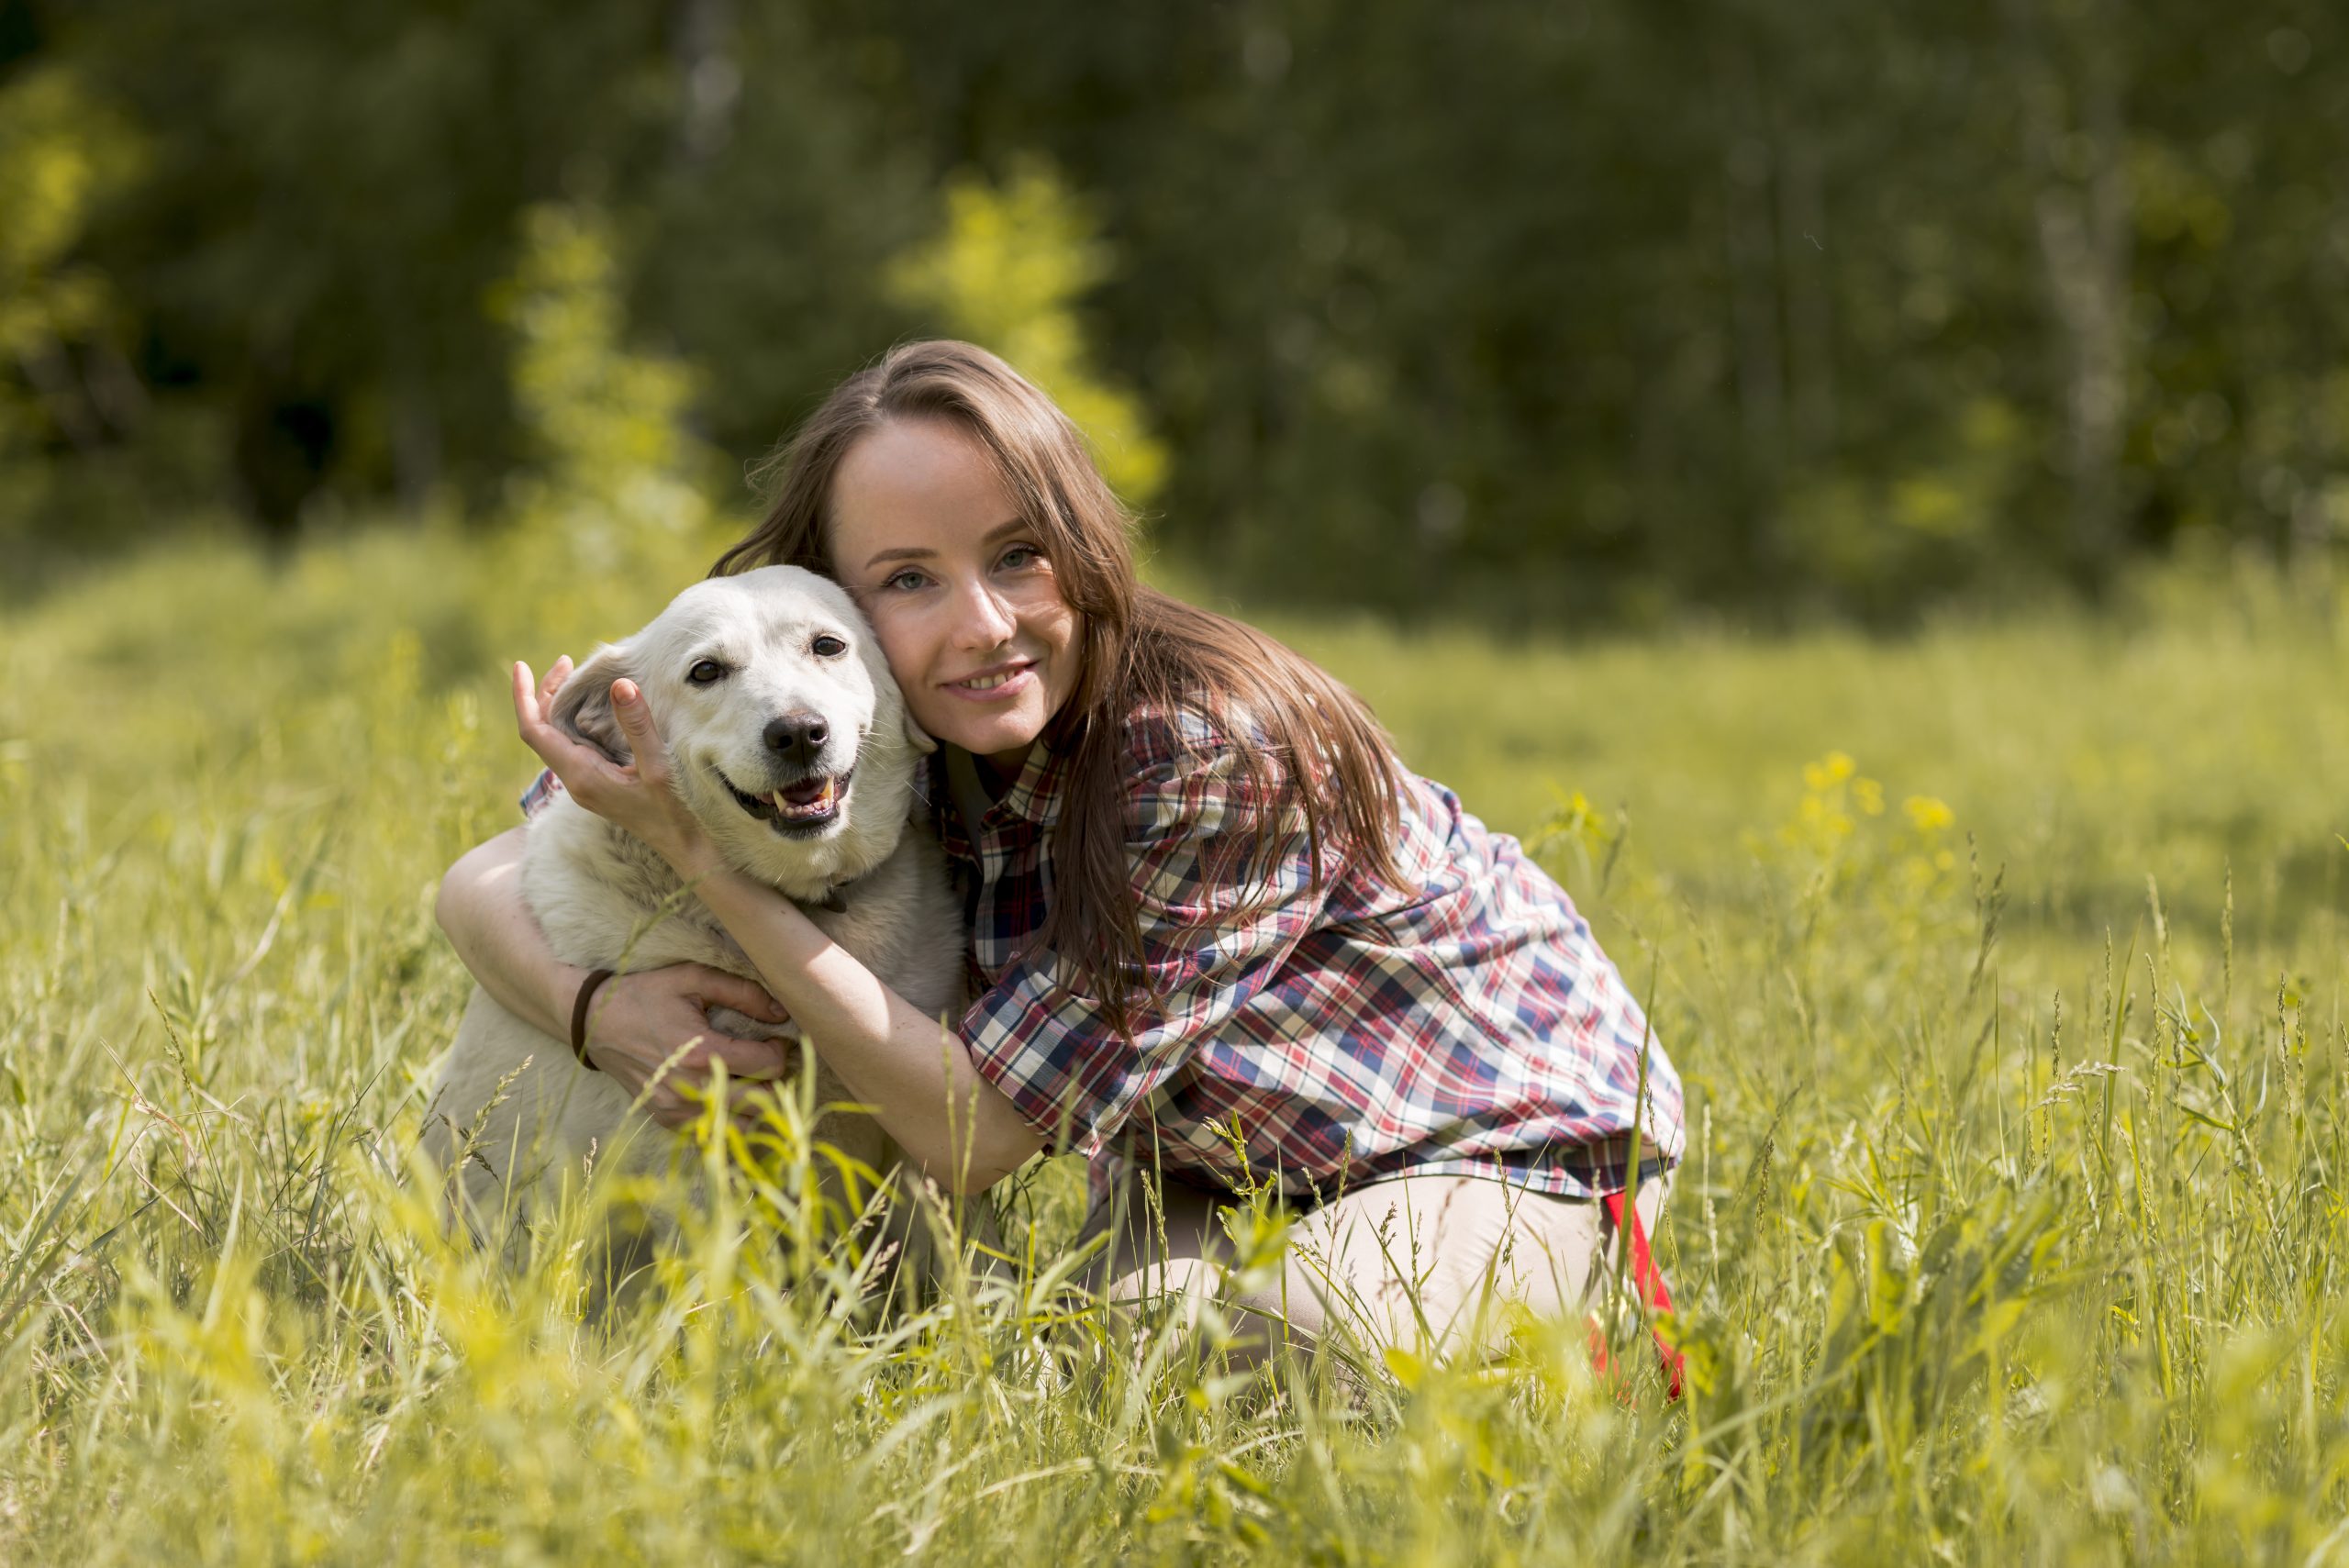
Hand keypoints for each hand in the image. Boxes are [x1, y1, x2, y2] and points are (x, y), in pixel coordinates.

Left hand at [512, 658, 712, 872]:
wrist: (686, 849)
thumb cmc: (674, 813)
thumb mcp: (658, 766)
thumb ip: (637, 726)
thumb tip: (619, 684)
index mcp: (580, 775)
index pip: (534, 730)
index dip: (523, 697)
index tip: (521, 666)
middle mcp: (576, 781)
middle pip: (541, 731)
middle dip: (545, 693)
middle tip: (567, 661)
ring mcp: (585, 784)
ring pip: (556, 739)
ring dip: (559, 706)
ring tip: (577, 677)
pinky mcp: (597, 785)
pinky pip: (573, 747)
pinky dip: (576, 721)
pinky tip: (595, 708)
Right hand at [576, 962, 797, 1130]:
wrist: (596, 1023)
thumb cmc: (647, 995)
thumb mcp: (693, 979)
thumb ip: (742, 993)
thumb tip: (781, 1013)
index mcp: (700, 1052)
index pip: (766, 1065)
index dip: (779, 1050)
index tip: (774, 1039)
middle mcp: (690, 1087)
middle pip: (760, 1100)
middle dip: (773, 1079)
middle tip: (766, 1060)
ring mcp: (676, 1109)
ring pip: (740, 1123)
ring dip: (754, 1103)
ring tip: (750, 1079)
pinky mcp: (666, 1119)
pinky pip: (711, 1130)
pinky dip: (727, 1117)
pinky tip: (726, 1093)